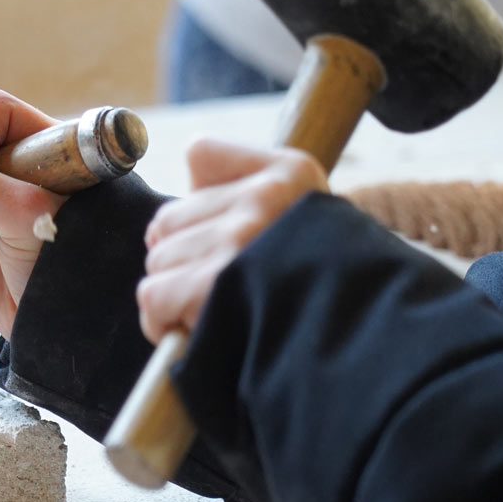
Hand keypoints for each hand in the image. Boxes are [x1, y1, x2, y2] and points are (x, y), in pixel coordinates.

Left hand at [137, 138, 325, 341]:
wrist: (350, 348)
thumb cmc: (311, 289)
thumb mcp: (299, 219)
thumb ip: (240, 191)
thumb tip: (171, 204)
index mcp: (290, 172)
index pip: (200, 153)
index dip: (200, 205)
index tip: (227, 239)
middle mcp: (265, 198)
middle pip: (167, 219)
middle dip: (184, 258)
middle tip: (225, 286)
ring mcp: (240, 239)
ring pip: (158, 260)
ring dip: (176, 293)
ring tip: (220, 308)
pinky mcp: (211, 284)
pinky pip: (152, 295)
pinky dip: (163, 321)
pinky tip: (196, 328)